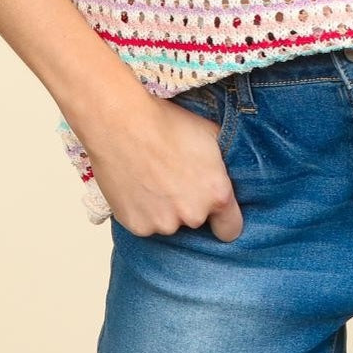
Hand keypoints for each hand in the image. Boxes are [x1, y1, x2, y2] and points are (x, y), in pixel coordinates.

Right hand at [78, 87, 243, 241]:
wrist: (122, 123)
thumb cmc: (167, 124)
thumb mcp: (210, 134)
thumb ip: (223, 164)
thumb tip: (226, 173)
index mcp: (217, 194)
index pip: (230, 229)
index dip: (223, 219)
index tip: (214, 212)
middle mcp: (193, 215)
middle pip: (196, 221)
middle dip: (189, 205)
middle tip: (174, 177)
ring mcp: (163, 224)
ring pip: (169, 223)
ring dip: (164, 208)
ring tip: (151, 178)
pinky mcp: (137, 226)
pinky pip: (145, 224)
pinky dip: (142, 210)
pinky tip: (137, 186)